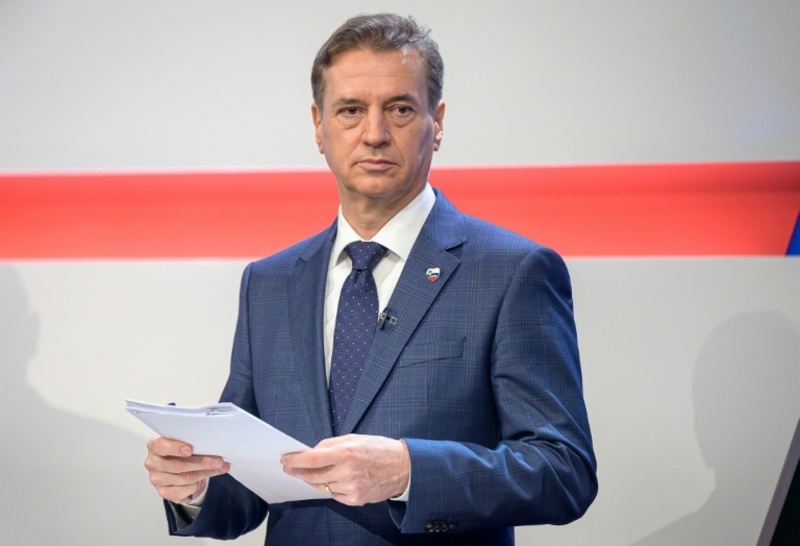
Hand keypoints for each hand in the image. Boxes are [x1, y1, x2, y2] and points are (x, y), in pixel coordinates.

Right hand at [144, 436, 229, 503]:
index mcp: (154, 446)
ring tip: (220, 468)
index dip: (175, 448)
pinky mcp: (164, 492)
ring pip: (184, 478)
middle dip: (201, 463)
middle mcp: (153, 463)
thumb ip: (191, 442)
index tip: (190, 450)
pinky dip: (197, 485)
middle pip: (177, 465)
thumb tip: (212, 445)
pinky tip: (206, 479)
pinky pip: (184, 491)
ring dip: (205, 473)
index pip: (160, 446)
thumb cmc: (180, 450)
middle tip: (218, 461)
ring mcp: (157, 479)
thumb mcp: (183, 442)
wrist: (176, 466)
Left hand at [281, 434, 408, 505]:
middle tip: (289, 468)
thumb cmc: (379, 449)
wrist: (402, 468)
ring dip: (314, 480)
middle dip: (298, 472)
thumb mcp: (354, 438)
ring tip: (314, 472)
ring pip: (322, 486)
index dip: (294, 461)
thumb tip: (311, 452)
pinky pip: (334, 494)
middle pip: (312, 476)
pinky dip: (331, 487)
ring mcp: (351, 488)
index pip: (311, 459)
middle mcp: (347, 472)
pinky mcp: (355, 500)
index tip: (285, 459)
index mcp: (346, 452)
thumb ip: (331, 444)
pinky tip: (336, 479)